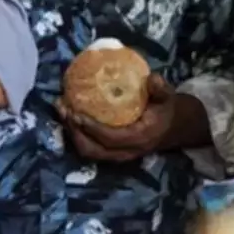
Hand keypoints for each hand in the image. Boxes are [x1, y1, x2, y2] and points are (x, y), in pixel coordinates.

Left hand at [56, 74, 207, 162]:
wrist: (172, 127)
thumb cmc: (165, 109)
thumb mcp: (168, 96)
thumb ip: (161, 88)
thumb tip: (152, 79)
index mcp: (139, 138)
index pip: (110, 138)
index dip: (91, 128)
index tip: (76, 111)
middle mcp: (126, 152)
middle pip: (93, 149)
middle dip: (74, 131)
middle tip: (64, 108)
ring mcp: (117, 155)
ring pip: (88, 151)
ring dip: (72, 133)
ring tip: (61, 110)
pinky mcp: (110, 152)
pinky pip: (89, 147)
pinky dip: (76, 134)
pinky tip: (69, 115)